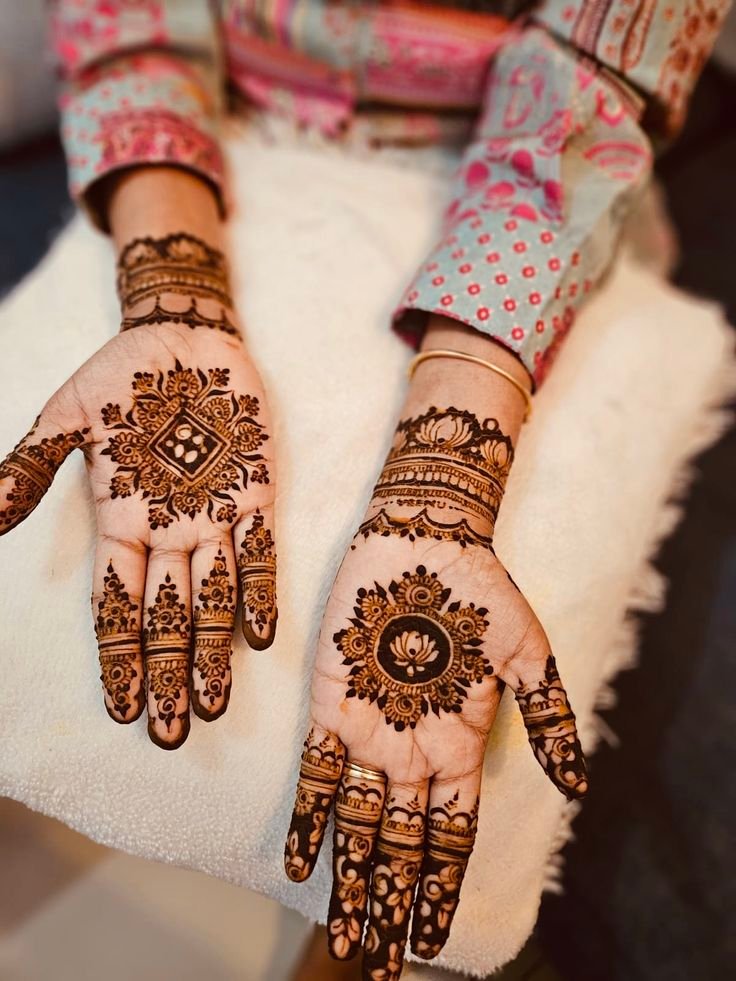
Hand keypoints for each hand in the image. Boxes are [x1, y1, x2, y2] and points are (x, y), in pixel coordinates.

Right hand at [0, 316, 276, 748]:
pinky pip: (259, 547)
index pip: (116, 603)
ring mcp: (215, 515)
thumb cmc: (123, 375)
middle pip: (166, 616)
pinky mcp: (255, 489)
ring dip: (212, 650)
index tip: (120, 710)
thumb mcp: (67, 417)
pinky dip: (257, 589)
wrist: (183, 334)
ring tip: (213, 704)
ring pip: (212, 596)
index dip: (119, 657)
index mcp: (123, 521)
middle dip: (168, 673)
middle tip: (174, 733)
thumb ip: (30, 466)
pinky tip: (257, 634)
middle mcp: (170, 531)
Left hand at [284, 329, 586, 979]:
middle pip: (401, 843)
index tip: (430, 939)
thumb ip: (548, 718)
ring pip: (357, 822)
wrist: (426, 536)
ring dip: (352, 876)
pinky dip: (308, 819)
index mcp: (458, 743)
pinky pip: (314, 771)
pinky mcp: (330, 701)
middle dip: (392, 899)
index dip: (440, 888)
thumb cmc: (482, 591)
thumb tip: (579, 786)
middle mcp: (411, 748)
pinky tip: (301, 862)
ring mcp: (369, 729)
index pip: (450, 835)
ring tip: (347, 932)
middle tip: (378, 959)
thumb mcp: (527, 654)